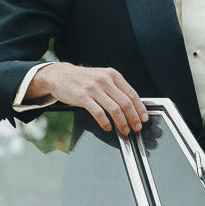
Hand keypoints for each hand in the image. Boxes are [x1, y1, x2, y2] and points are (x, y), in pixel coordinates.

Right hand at [32, 63, 147, 134]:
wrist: (61, 75)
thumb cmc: (83, 79)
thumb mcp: (102, 77)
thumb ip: (115, 88)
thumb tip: (131, 106)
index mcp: (113, 75)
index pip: (132, 94)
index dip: (140, 108)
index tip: (143, 118)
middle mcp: (105, 80)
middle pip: (125, 102)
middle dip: (133, 118)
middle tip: (136, 127)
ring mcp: (93, 88)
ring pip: (114, 109)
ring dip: (121, 122)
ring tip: (124, 130)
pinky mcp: (82, 97)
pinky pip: (98, 112)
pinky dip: (105, 122)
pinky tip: (108, 127)